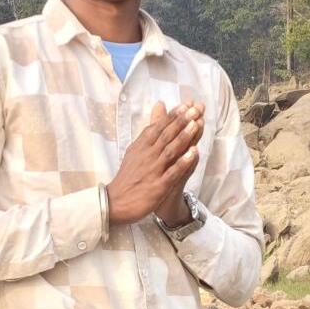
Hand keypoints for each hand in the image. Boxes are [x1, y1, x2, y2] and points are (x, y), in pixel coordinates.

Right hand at [106, 100, 203, 224]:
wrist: (115, 202)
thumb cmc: (128, 176)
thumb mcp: (135, 150)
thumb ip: (148, 131)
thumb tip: (158, 107)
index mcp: (141, 146)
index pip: (157, 128)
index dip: (172, 117)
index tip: (184, 106)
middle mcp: (147, 156)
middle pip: (165, 136)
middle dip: (180, 122)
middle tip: (194, 109)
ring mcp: (153, 170)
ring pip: (170, 151)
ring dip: (183, 137)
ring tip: (195, 125)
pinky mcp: (158, 186)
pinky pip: (172, 172)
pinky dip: (182, 162)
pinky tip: (193, 153)